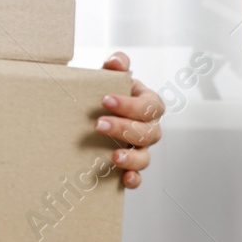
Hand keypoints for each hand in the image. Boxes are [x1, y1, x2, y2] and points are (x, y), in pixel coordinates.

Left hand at [97, 52, 162, 189]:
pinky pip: (138, 176)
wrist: (91, 115)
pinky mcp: (130, 166)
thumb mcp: (109, 77)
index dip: (130, 105)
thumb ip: (115, 66)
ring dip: (131, 157)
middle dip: (124, 129)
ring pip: (146, 157)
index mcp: (148, 105)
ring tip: (113, 157)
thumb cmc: (105, 94)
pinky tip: (124, 179)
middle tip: (98, 125)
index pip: (149, 106)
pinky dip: (133, 179)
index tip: (105, 100)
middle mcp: (149, 128)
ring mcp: (141, 149)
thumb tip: (115, 61)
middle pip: (148, 132)